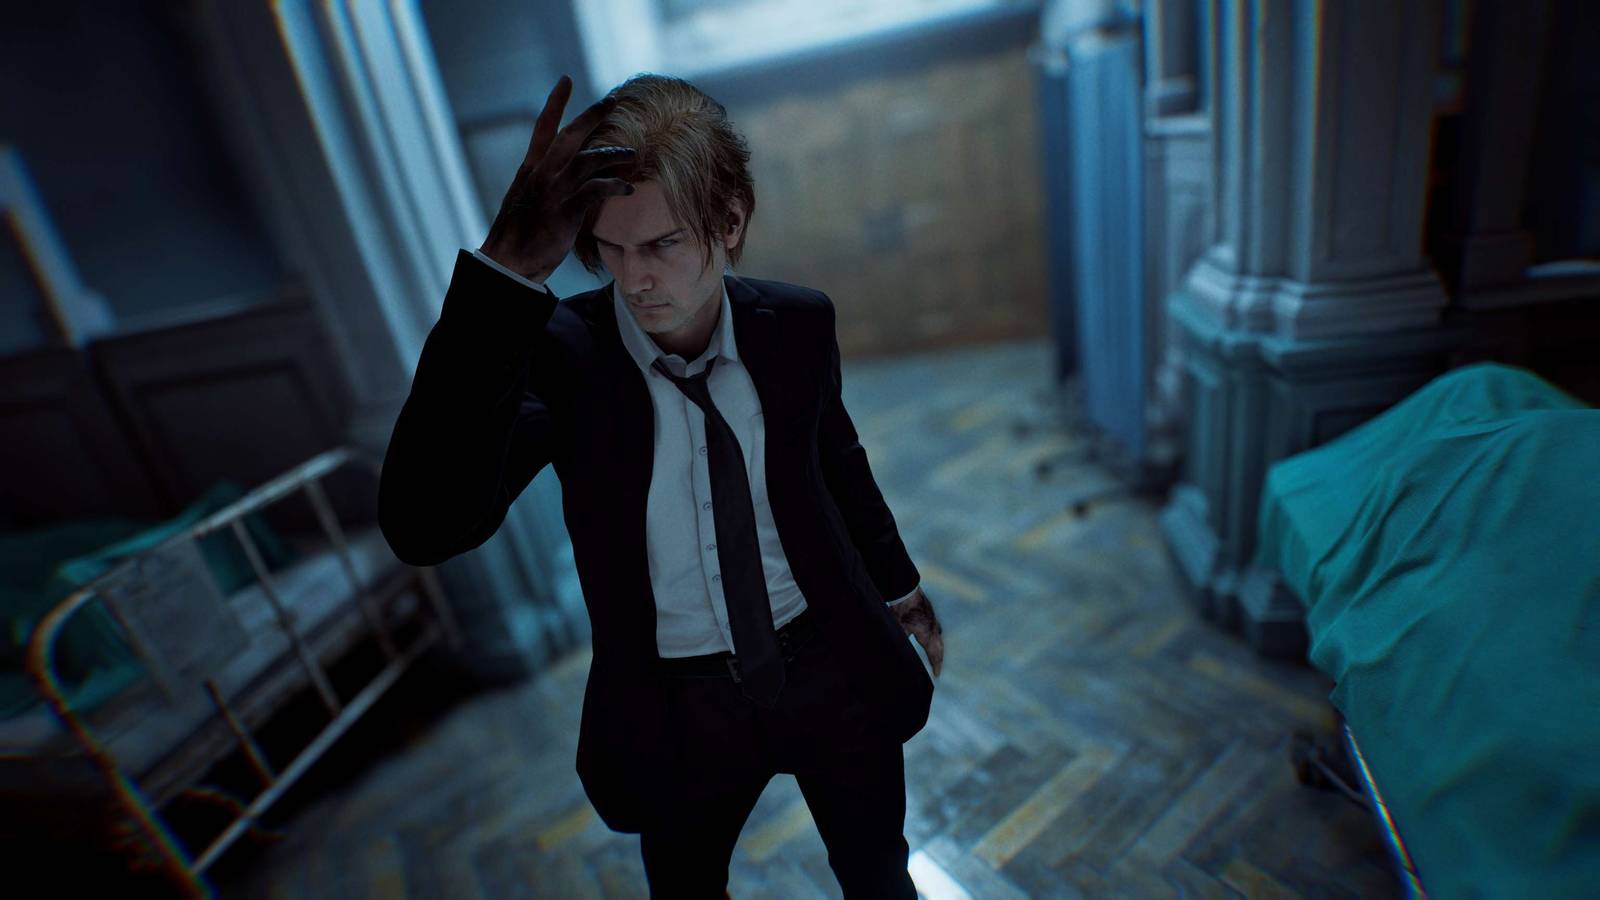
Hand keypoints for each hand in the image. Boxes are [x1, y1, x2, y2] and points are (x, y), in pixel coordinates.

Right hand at [479, 75, 635, 281]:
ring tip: (632, 154)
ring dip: (613, 154)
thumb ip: (544, 184)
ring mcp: (553, 192)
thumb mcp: (526, 201)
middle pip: (569, 136)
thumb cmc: (519, 236)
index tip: (566, 80)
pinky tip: (628, 188)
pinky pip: (596, 190)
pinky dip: (614, 186)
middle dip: (592, 116)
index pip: (544, 128)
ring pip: (587, 160)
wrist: (508, 262)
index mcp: (531, 169)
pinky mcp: (565, 212)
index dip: (555, 103)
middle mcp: (541, 175)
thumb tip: (560, 178)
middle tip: (612, 101)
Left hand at [892, 587, 943, 677]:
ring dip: (938, 647)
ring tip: (936, 654)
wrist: (907, 589)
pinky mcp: (929, 612)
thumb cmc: (901, 608)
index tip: (937, 675)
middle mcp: (933, 628)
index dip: (936, 665)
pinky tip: (932, 634)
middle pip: (939, 647)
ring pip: (938, 637)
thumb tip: (896, 653)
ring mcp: (932, 619)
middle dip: (938, 658)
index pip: (934, 654)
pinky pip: (934, 628)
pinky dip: (934, 635)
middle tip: (937, 668)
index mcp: (927, 634)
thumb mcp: (897, 627)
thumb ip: (899, 639)